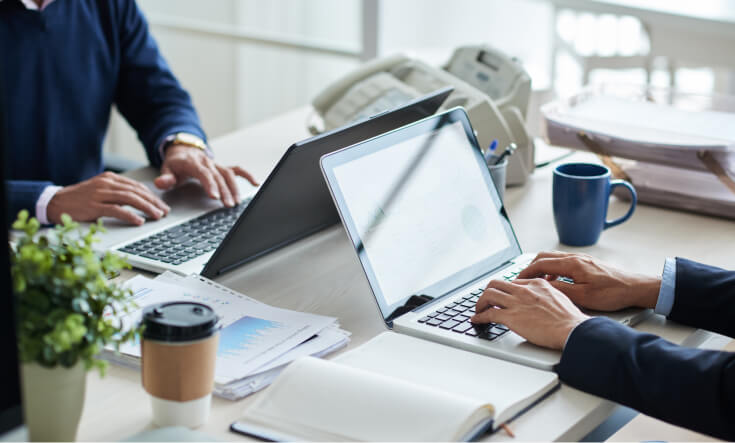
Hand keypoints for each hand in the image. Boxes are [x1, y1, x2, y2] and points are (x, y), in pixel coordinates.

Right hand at [47, 172, 169, 225]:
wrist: (55, 202)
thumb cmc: (80, 199)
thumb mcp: (101, 190)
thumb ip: (118, 192)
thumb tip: (140, 200)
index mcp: (110, 178)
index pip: (136, 186)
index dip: (152, 196)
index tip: (162, 205)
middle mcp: (106, 184)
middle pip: (136, 192)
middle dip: (153, 202)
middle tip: (165, 211)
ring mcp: (99, 194)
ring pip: (129, 199)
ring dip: (146, 208)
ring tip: (157, 216)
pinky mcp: (93, 206)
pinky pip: (116, 210)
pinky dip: (130, 215)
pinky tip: (139, 221)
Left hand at [154, 145, 257, 207]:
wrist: (183, 150)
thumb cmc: (176, 163)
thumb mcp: (166, 169)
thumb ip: (165, 177)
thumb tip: (161, 183)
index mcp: (193, 163)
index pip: (204, 173)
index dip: (210, 184)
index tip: (215, 196)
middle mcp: (207, 162)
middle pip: (218, 177)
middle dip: (225, 191)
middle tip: (228, 205)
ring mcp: (216, 165)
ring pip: (229, 175)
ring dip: (234, 188)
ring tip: (236, 202)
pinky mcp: (222, 167)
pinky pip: (237, 170)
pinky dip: (247, 176)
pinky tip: (255, 183)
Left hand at [471, 278, 589, 349]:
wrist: (571, 329)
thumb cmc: (569, 319)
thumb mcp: (559, 298)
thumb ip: (546, 296)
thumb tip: (541, 302)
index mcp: (537, 284)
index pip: (513, 282)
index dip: (504, 290)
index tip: (501, 296)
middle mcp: (524, 290)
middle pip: (496, 284)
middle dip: (488, 292)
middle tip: (486, 300)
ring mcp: (516, 303)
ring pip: (488, 295)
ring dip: (480, 303)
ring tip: (478, 310)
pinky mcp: (511, 317)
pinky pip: (489, 314)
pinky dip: (479, 316)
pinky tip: (477, 320)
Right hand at [517, 251, 660, 310]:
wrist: (636, 287)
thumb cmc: (613, 292)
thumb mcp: (583, 296)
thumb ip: (561, 289)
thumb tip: (543, 286)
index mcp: (572, 264)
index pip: (540, 263)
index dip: (525, 272)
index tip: (517, 280)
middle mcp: (576, 258)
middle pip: (544, 256)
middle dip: (530, 267)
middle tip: (522, 279)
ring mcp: (582, 259)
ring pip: (553, 258)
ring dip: (542, 268)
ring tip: (536, 282)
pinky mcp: (587, 263)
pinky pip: (563, 262)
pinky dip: (553, 270)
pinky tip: (556, 282)